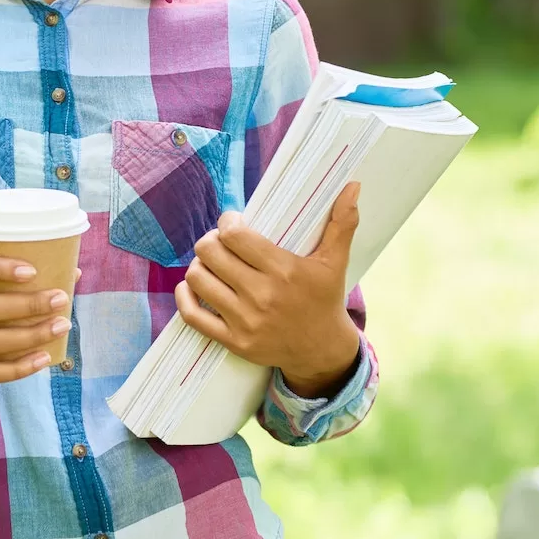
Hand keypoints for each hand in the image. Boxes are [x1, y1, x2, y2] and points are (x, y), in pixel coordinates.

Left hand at [176, 182, 362, 397]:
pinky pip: (193, 316)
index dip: (227, 222)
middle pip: (210, 253)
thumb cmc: (325, 299)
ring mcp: (245, 320)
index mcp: (284, 270)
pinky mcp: (234, 341)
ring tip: (211, 263)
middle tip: (220, 243)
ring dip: (200, 266)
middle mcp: (262, 295)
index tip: (233, 222)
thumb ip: (342, 223)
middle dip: (210, 241)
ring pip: (198, 279)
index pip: (235, 235)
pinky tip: (193, 285)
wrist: (321, 350)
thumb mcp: (335, 262)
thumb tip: (353, 187)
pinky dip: (186, 296)